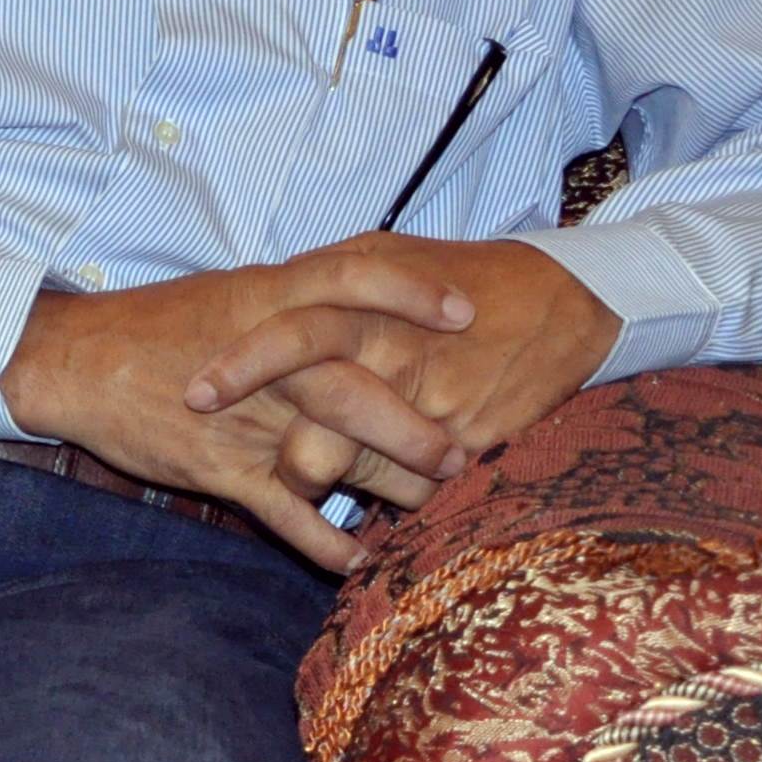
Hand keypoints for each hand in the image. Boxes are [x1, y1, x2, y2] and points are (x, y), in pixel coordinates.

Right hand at [2, 239, 493, 567]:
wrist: (72, 364)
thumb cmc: (154, 327)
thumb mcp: (227, 295)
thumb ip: (292, 303)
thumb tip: (357, 304)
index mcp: (265, 301)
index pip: (352, 280)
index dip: (411, 293)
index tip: (467, 311)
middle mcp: (264, 359)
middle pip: (358, 387)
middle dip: (418, 426)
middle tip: (464, 451)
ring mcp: (243, 417)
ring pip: (334, 453)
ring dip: (389, 486)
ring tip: (430, 508)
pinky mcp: (219, 468)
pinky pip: (283, 511)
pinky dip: (324, 541)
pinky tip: (357, 560)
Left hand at [188, 235, 617, 478]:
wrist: (566, 300)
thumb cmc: (462, 273)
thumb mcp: (385, 253)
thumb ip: (321, 277)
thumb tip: (259, 295)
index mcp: (364, 307)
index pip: (288, 336)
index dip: (239, 366)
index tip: (195, 394)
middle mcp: (395, 357)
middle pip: (320, 428)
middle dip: (291, 466)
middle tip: (279, 473)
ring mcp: (437, 405)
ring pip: (366, 474)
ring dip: (349, 488)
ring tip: (340, 484)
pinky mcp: (475, 441)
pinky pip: (420, 491)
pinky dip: (400, 501)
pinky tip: (385, 508)